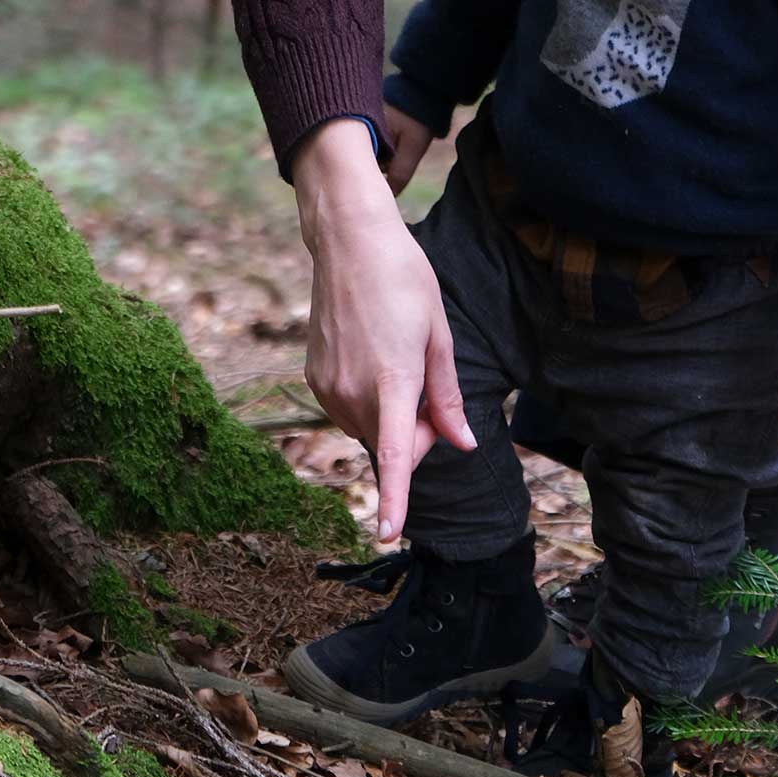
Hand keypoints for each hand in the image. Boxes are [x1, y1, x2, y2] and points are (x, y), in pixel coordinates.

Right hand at [293, 120, 474, 543]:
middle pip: (392, 445)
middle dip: (416, 435)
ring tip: (398, 363)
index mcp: (394, 379)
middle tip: (431, 389)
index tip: (387, 534)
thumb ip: (448, 397)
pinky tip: (372, 358)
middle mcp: (355, 389)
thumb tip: (462, 444)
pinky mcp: (315, 378)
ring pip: (370, 430)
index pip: (391, 454)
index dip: (395, 498)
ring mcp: (328, 386)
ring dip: (390, 418)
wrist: (349, 242)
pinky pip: (348, 411)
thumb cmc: (404, 280)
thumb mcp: (438, 334)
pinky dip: (367, 402)